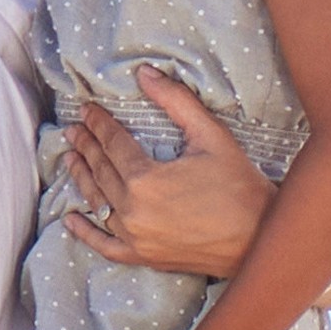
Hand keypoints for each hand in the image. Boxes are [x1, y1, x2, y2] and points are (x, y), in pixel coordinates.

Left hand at [58, 69, 276, 278]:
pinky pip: (105, 245)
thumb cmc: (240, 186)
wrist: (260, 239)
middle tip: (73, 130)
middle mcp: (133, 210)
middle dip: (86, 146)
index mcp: (146, 179)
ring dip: (82, 178)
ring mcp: (135, 237)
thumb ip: (176, 102)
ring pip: (98, 203)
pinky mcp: (144, 256)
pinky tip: (71, 219)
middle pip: (101, 171)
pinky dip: (85, 232)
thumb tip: (144, 73)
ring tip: (70, 158)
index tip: (88, 111)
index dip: (99, 124)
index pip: (113, 143)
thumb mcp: (212, 136)